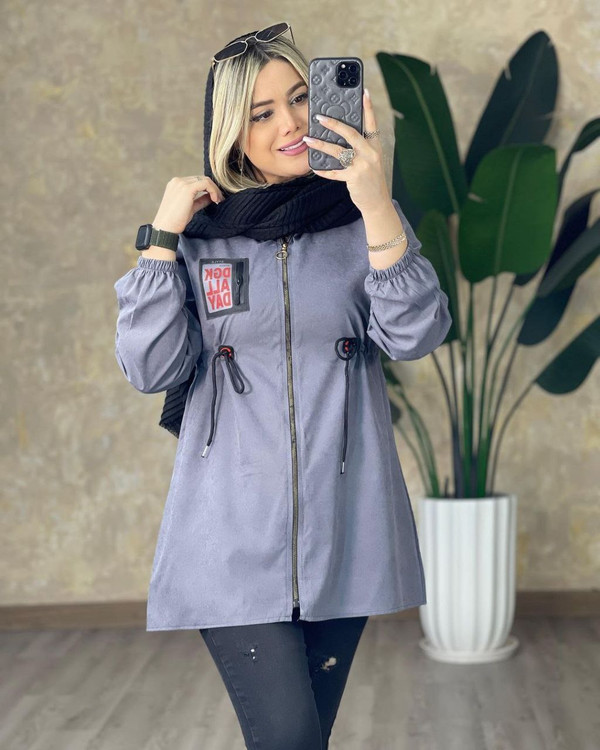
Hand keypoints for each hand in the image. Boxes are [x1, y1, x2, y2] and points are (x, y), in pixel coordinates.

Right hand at [153, 176, 224, 233]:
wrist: (166, 228)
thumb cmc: (176, 221)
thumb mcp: (190, 208)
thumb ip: (199, 200)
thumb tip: (211, 197)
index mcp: (176, 184)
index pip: (196, 181)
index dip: (208, 188)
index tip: (216, 199)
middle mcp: (178, 181)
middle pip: (201, 178)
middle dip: (213, 188)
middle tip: (220, 199)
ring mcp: (181, 183)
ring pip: (204, 180)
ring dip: (214, 189)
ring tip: (219, 200)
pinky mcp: (187, 189)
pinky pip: (205, 184)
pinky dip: (213, 190)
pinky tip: (215, 199)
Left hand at [303, 90, 389, 214]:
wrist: (377, 202)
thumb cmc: (371, 179)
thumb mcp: (371, 160)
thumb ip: (360, 148)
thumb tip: (340, 136)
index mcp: (375, 146)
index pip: (371, 123)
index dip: (368, 107)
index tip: (364, 92)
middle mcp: (370, 153)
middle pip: (351, 133)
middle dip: (334, 124)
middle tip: (320, 117)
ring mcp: (362, 166)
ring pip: (338, 151)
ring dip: (321, 145)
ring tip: (308, 140)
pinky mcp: (354, 178)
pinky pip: (334, 172)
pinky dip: (323, 170)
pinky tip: (314, 167)